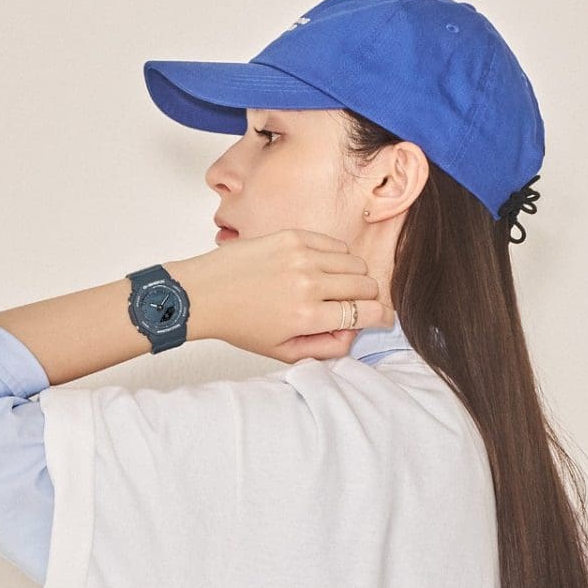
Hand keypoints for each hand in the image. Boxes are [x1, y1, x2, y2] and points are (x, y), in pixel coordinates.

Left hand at [168, 229, 394, 361]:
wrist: (206, 293)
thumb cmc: (241, 324)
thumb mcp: (282, 351)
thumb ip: (324, 348)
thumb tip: (353, 335)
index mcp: (308, 317)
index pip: (366, 313)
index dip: (381, 317)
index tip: (381, 318)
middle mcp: (310, 284)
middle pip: (366, 286)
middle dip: (366, 298)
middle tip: (351, 304)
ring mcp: (303, 256)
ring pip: (355, 263)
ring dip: (353, 277)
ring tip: (334, 287)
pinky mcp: (294, 236)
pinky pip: (335, 245)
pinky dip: (336, 258)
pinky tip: (320, 269)